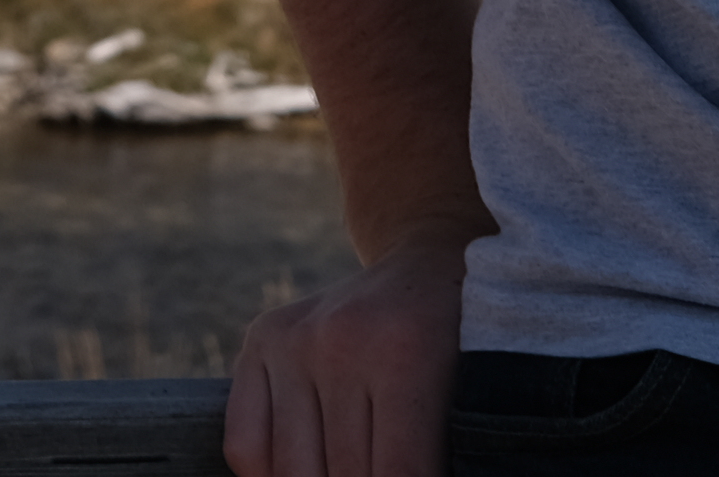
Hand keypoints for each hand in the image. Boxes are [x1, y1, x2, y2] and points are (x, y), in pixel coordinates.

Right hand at [221, 227, 459, 476]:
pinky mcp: (262, 339)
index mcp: (404, 355)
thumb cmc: (462, 344)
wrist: (426, 263)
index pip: (398, 474)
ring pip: (291, 470)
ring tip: (351, 474)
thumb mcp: (474, 390)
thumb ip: (440, 449)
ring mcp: (293, 339)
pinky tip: (307, 470)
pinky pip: (244, 444)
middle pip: (344, 476)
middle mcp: (338, 341)